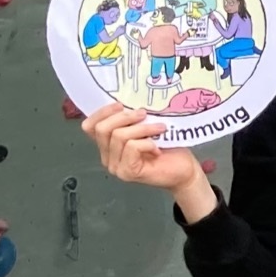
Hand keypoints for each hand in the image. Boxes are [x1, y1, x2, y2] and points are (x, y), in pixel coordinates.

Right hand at [84, 103, 215, 221]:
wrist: (185, 172)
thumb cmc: (170, 150)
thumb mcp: (147, 129)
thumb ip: (132, 121)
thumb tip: (128, 103)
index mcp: (109, 145)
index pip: (90, 126)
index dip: (102, 112)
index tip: (120, 105)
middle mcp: (108, 157)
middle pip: (102, 129)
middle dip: (124, 117)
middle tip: (144, 114)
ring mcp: (116, 166)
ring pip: (119, 136)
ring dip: (143, 128)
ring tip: (160, 129)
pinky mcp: (128, 172)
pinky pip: (132, 147)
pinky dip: (147, 142)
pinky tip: (158, 148)